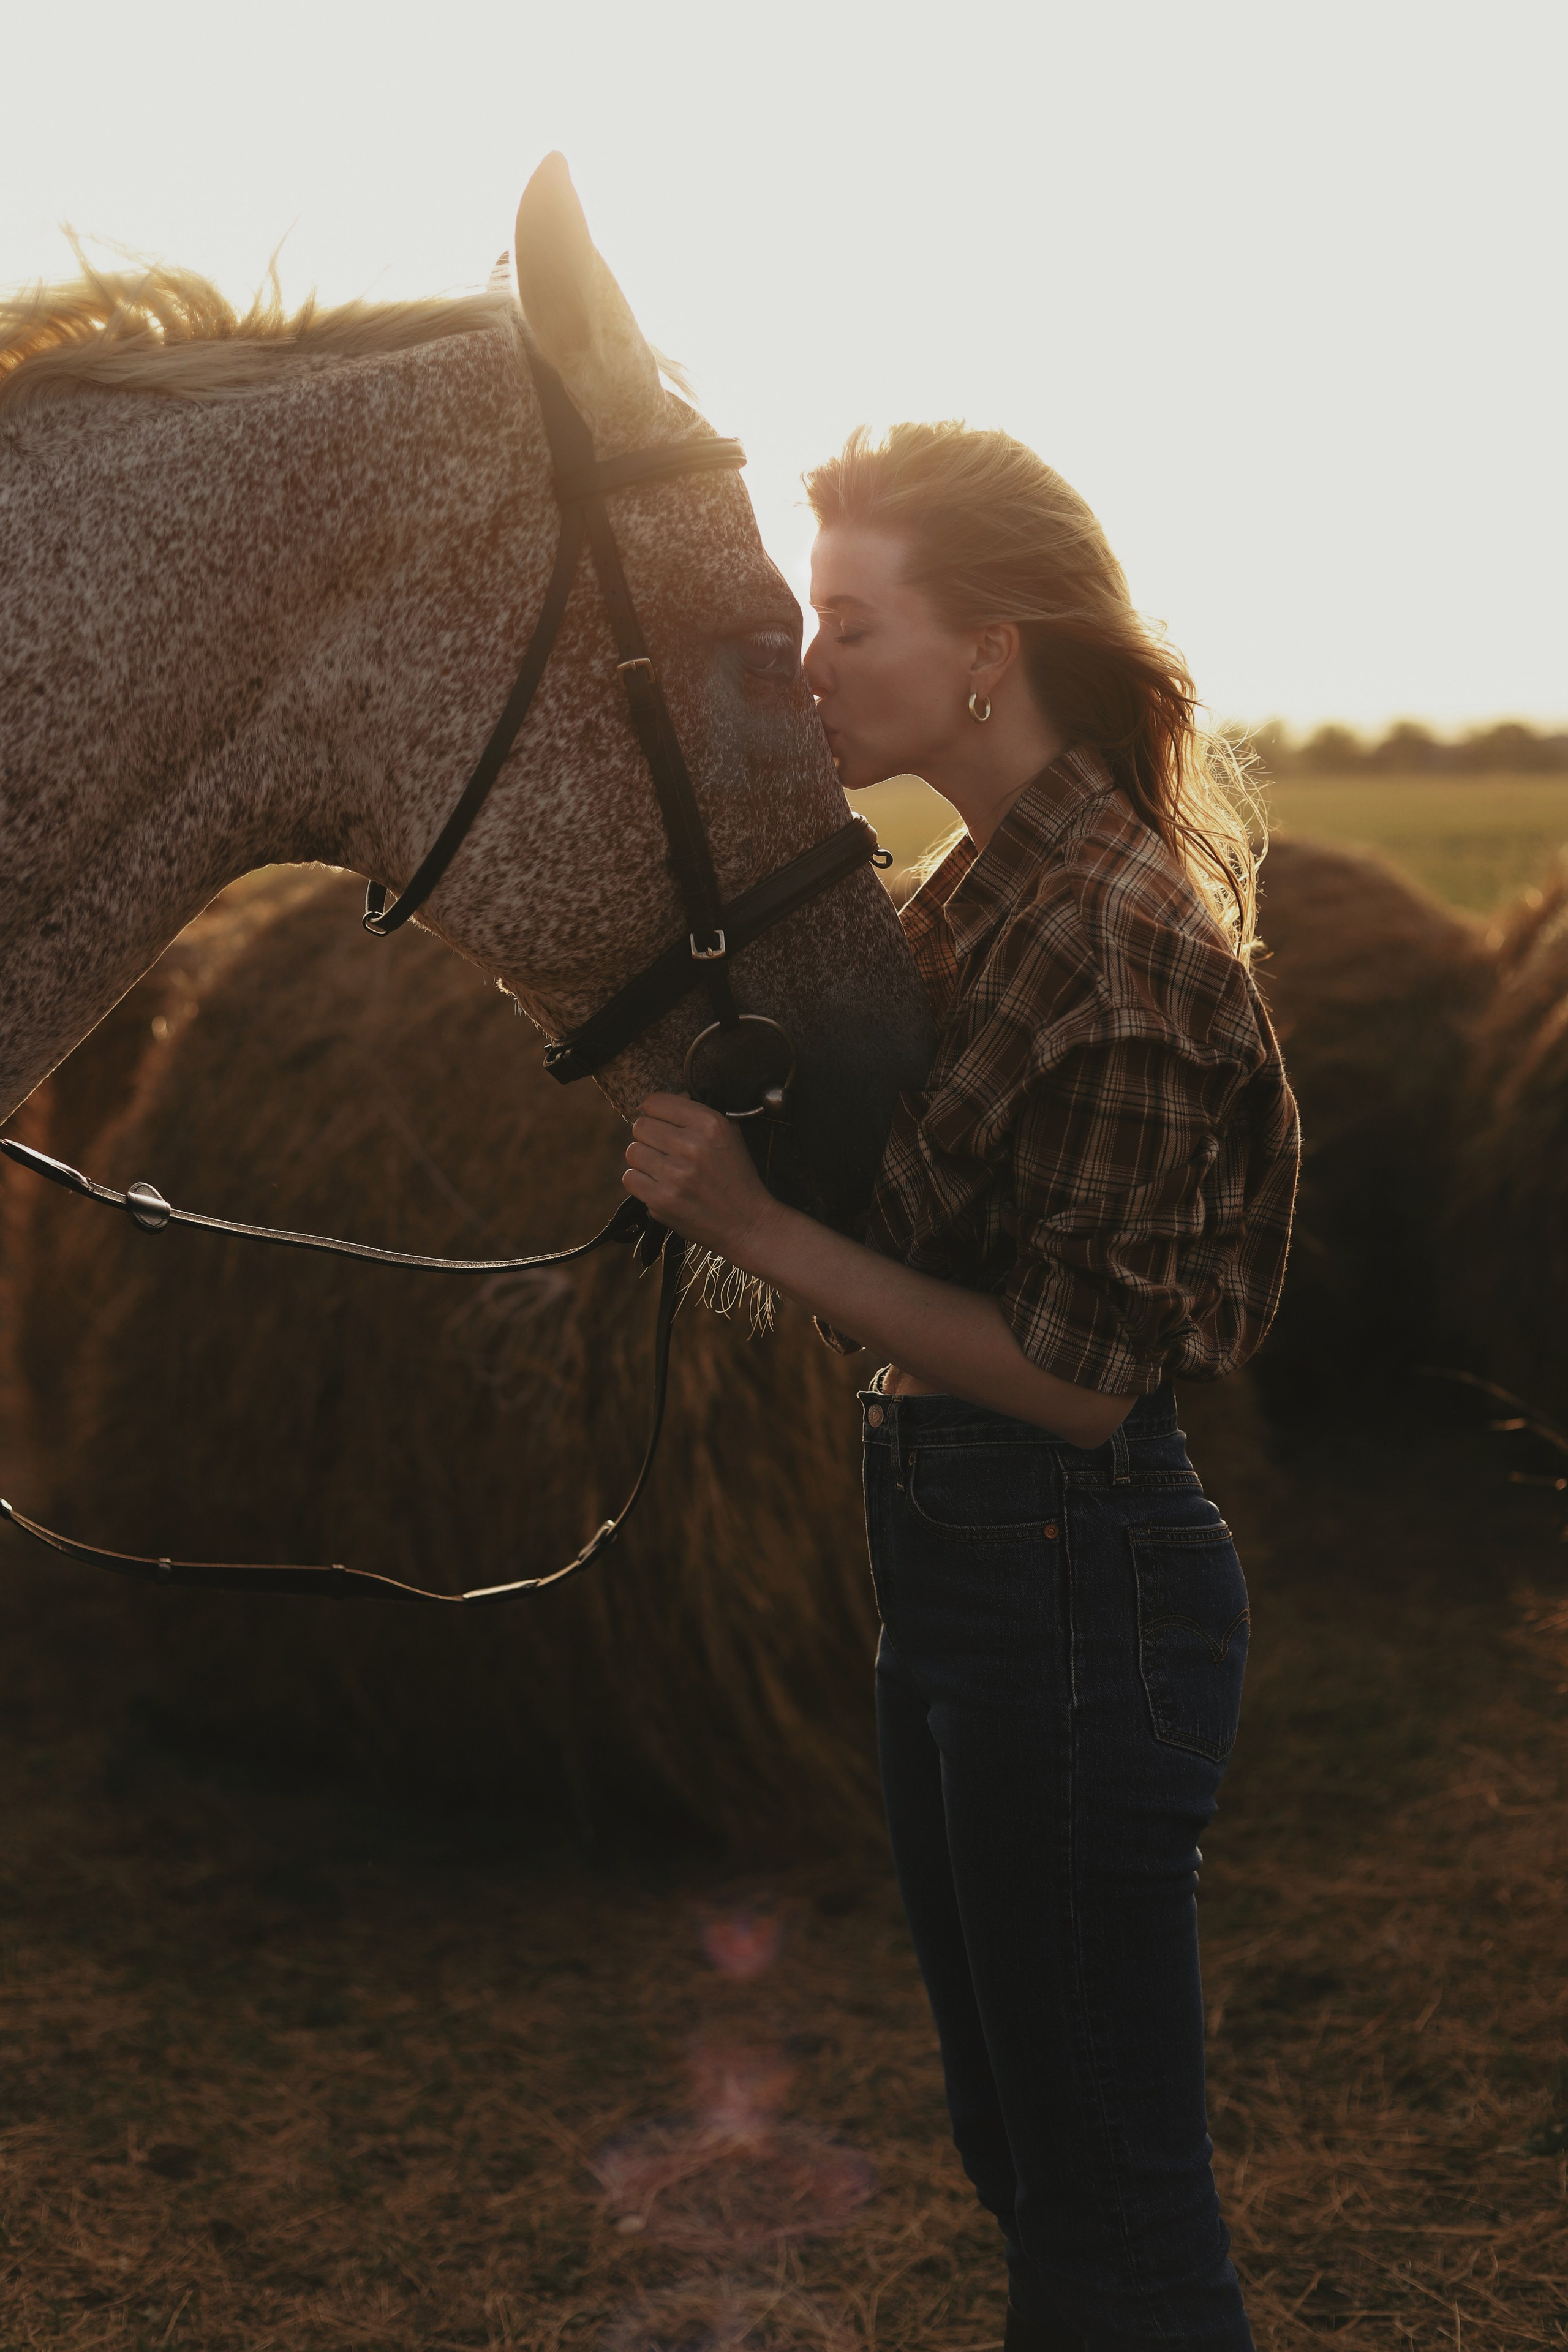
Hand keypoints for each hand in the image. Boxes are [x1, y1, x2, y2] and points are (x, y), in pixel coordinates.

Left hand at [623, 1094, 780, 1265]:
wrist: (747, 1222)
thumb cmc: (735, 1177)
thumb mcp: (729, 1134)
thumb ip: (696, 1113)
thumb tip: (657, 1105)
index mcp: (709, 1123)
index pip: (654, 1102)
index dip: (655, 1113)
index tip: (661, 1125)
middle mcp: (690, 1145)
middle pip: (640, 1126)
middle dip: (650, 1137)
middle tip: (664, 1151)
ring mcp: (674, 1174)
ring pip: (632, 1151)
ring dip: (644, 1161)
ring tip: (664, 1170)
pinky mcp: (661, 1200)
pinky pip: (629, 1178)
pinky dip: (641, 1183)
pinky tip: (659, 1186)